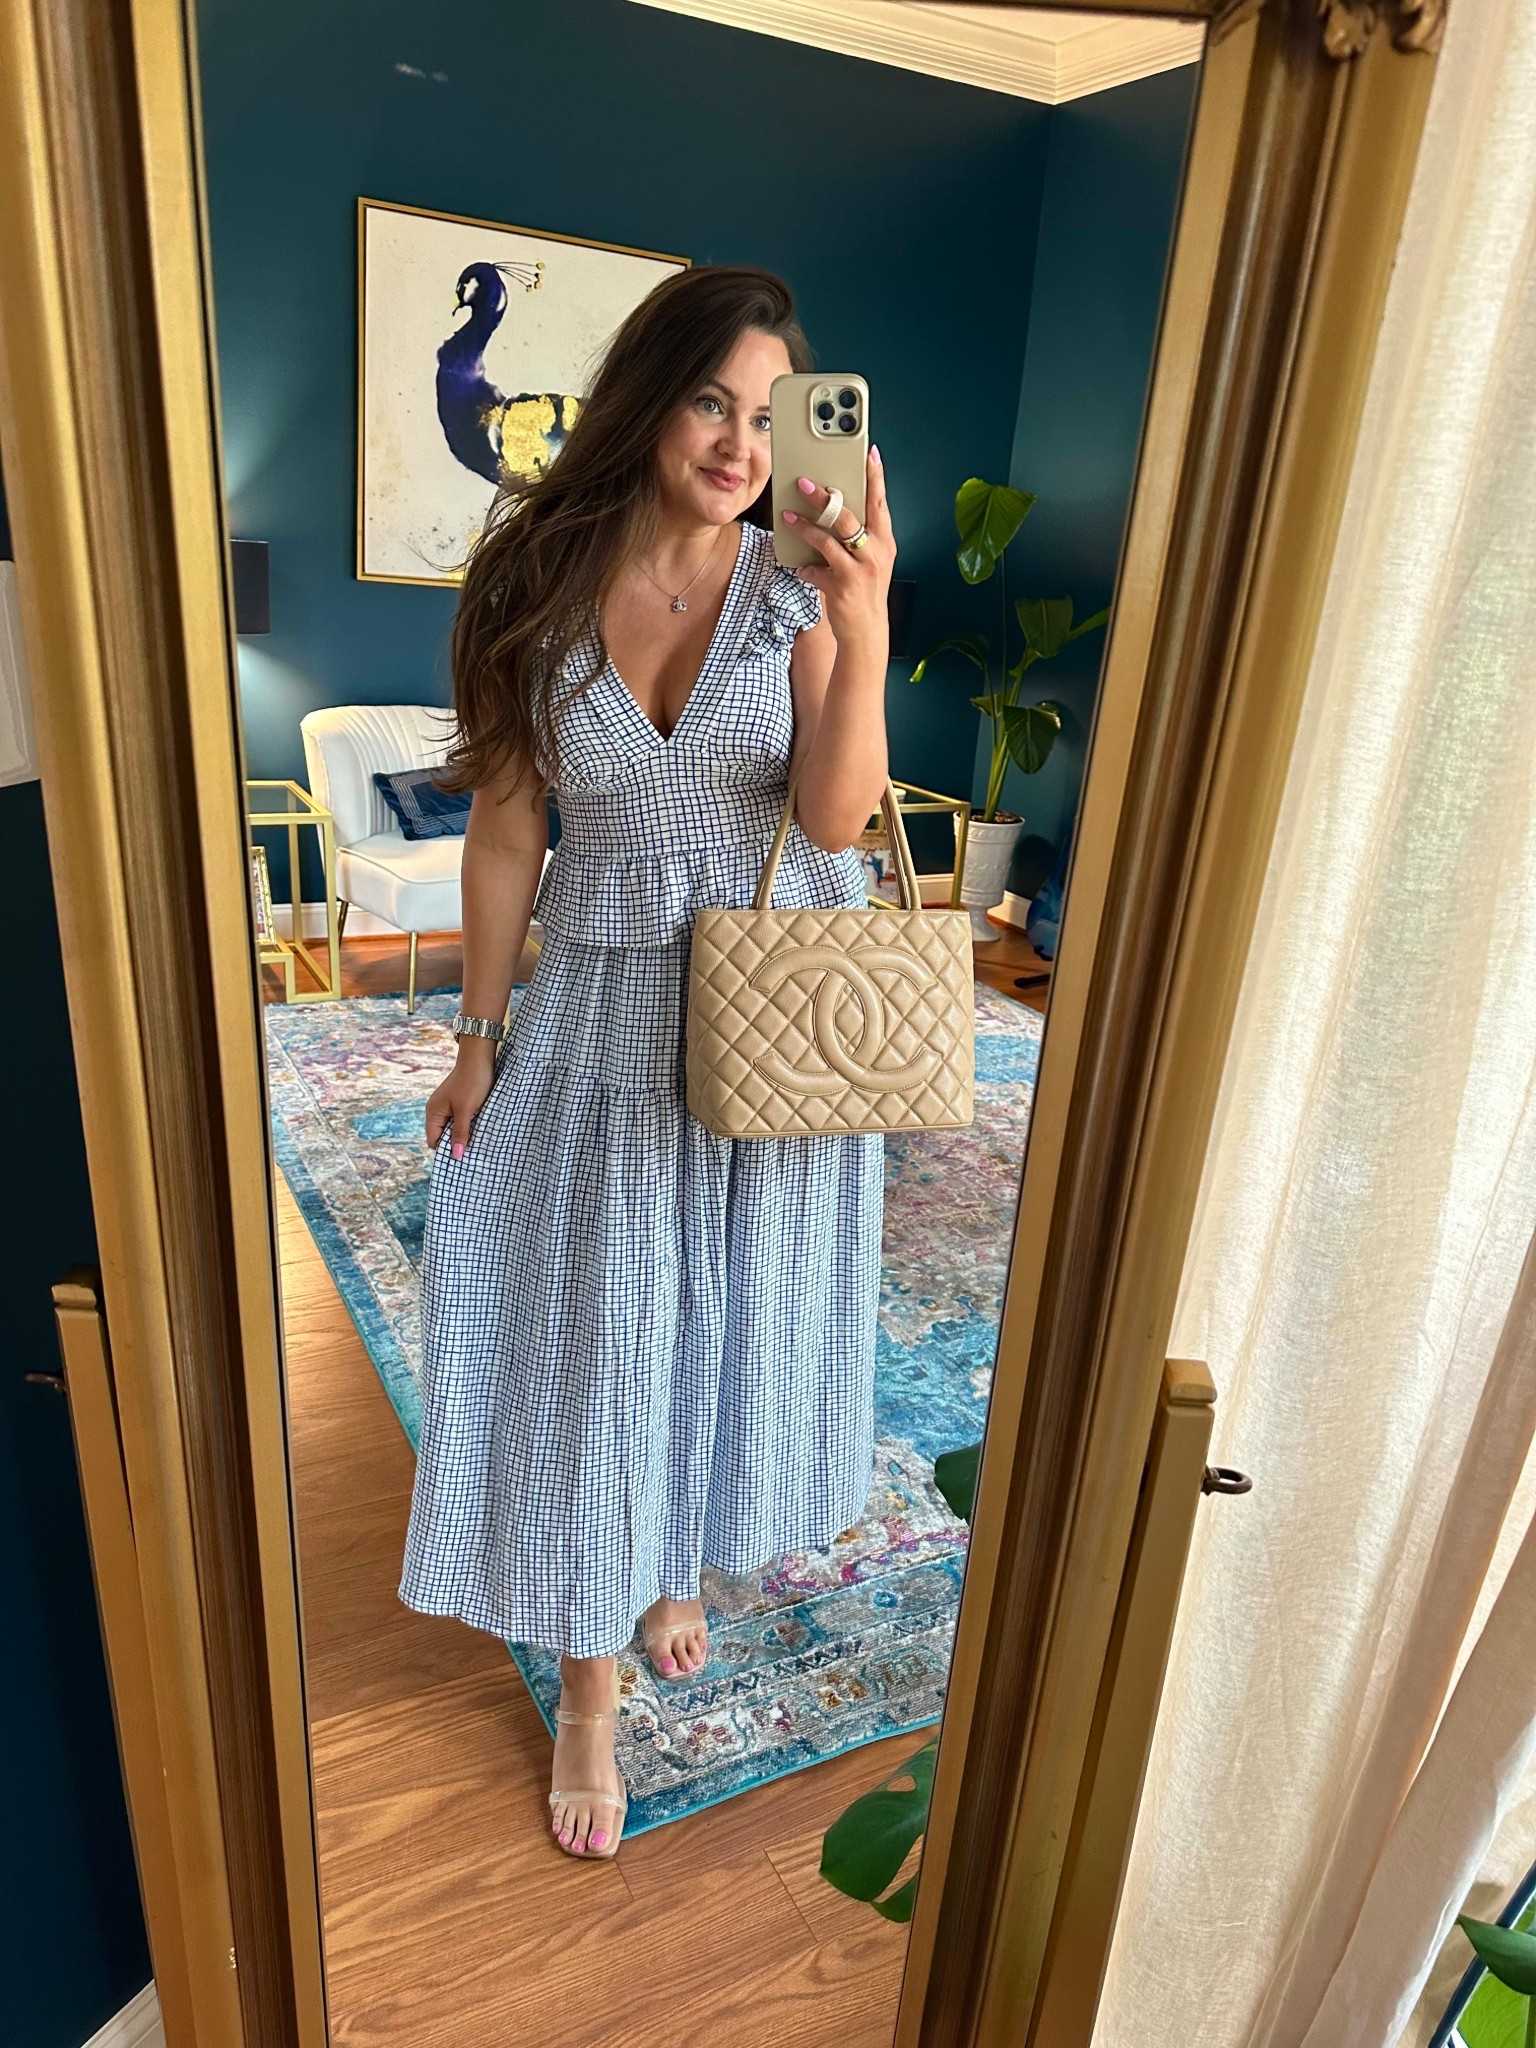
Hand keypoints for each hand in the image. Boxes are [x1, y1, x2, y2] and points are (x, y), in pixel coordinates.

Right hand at [426, 1040, 496, 1159]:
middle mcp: (437, 1110)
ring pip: (454, 1128)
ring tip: (478, 1142)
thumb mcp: (466, 1111)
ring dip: (464, 1135)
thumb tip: (456, 1156)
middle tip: (472, 1154)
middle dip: (456, 1144)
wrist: (480, 1058)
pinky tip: (479, 1129)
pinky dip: (468, 1125)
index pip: (434, 1141)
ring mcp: (448, 1106)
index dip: (446, 1150)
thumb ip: (461, 1133)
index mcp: (433, 1113)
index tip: (462, 1159)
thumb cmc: (472, 1083)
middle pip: (443, 1136)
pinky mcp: (459, 1102)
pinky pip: (460, 1120)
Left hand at [782, 447, 895, 652]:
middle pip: (847, 516)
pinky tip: (800, 565)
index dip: (875, 476)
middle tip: (805, 483)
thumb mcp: (871, 561)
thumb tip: (833, 511)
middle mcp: (875, 552)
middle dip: (823, 498)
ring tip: (788, 516)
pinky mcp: (842, 587)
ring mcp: (859, 570)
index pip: (880, 502)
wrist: (866, 631)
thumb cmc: (865, 592)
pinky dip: (805, 567)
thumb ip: (858, 537)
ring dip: (805, 527)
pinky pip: (815, 569)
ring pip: (827, 540)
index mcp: (884, 541)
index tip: (869, 453)